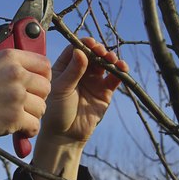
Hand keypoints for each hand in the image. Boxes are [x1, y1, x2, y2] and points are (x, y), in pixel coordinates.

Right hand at [0, 49, 50, 161]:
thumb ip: (4, 60)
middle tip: (28, 102)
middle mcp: (15, 75)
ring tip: (21, 114)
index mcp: (9, 58)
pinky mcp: (13, 118)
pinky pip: (34, 125)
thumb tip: (21, 60)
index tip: (38, 83)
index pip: (44, 64)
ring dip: (33, 114)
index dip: (44, 75)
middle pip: (46, 87)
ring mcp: (16, 97)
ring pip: (42, 107)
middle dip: (39, 96)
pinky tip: (20, 127)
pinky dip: (28, 129)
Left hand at [32, 38, 127, 179]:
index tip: (90, 44)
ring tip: (111, 60)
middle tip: (101, 52)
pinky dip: (119, 71)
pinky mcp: (104, 92)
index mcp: (64, 68)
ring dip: (110, 58)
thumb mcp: (61, 89)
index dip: (84, 44)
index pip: (75, 49)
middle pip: (92, 54)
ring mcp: (92, 81)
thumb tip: (81, 51)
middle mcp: (79, 71)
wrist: (65, 135)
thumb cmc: (56, 111)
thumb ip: (72, 71)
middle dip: (99, 50)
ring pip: (104, 64)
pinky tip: (121, 68)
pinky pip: (114, 78)